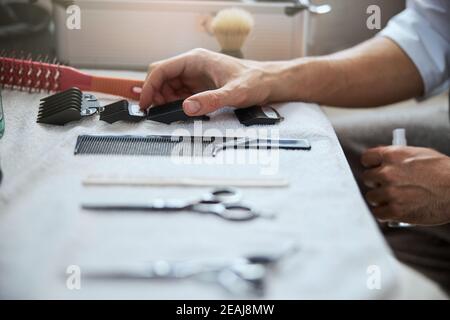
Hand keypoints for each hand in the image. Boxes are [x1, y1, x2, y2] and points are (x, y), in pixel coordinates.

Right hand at [139, 48, 276, 115]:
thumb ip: (211, 100)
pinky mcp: (200, 87)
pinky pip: (180, 94)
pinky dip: (175, 104)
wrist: (269, 83)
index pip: (162, 69)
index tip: (145, 104)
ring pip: (169, 87)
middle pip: (162, 78)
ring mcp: (195, 76)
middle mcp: (193, 66)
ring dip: (164, 101)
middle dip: (155, 95)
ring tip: (168, 114)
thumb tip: (187, 107)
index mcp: (196, 59)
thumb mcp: (234, 93)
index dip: (149, 86)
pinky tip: (179, 113)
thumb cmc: (255, 81)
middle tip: (155, 113)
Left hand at [361, 146, 449, 225]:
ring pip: (371, 197)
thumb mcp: (418, 154)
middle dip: (376, 182)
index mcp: (392, 155)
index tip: (374, 169)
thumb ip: (397, 157)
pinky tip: (392, 211)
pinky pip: (378, 213)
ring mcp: (390, 192)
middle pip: (367, 178)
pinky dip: (384, 214)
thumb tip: (381, 161)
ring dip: (380, 199)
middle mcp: (387, 173)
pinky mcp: (396, 211)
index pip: (367, 158)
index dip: (371, 165)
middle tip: (386, 186)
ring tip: (392, 199)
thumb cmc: (443, 171)